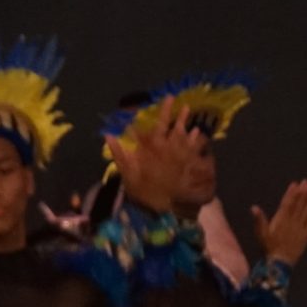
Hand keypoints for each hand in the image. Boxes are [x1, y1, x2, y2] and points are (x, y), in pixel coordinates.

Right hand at [106, 99, 203, 214]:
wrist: (166, 208)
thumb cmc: (145, 192)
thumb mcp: (127, 173)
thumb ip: (119, 153)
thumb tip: (108, 135)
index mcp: (153, 147)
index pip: (157, 125)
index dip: (162, 111)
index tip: (166, 98)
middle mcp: (170, 147)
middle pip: (173, 126)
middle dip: (175, 113)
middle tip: (178, 101)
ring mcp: (182, 155)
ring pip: (186, 134)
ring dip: (186, 122)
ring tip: (189, 110)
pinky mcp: (191, 164)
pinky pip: (196, 148)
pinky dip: (197, 139)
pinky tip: (198, 132)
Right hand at [250, 180, 306, 265]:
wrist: (280, 262)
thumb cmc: (269, 247)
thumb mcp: (261, 233)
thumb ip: (259, 219)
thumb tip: (254, 207)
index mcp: (281, 220)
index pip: (287, 204)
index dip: (291, 193)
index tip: (295, 184)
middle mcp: (292, 222)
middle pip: (299, 205)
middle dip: (303, 192)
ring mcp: (300, 227)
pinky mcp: (306, 234)